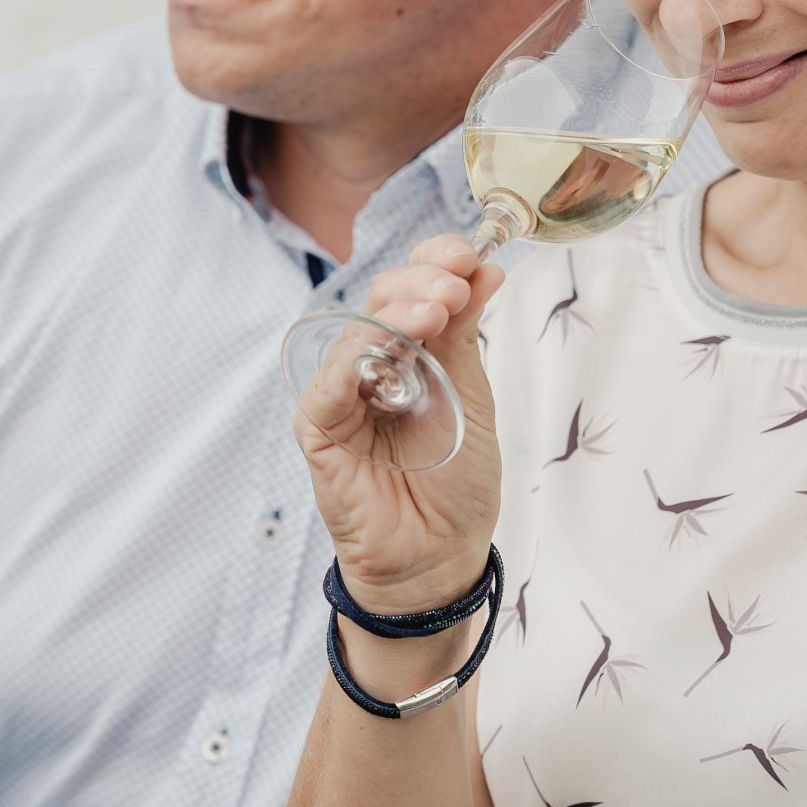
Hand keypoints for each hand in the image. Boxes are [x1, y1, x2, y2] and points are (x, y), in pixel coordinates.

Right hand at [295, 238, 505, 613]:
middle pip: (382, 301)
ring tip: (436, 308)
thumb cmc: (455, 481)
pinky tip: (384, 351)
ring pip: (356, 334)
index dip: (434, 262)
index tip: (469, 252)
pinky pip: (329, 386)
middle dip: (421, 282)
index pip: (411, 289)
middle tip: (456, 281)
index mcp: (408, 350)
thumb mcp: (471, 394)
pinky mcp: (319, 430)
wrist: (441, 555)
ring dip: (396, 313)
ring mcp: (341, 394)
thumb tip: (487, 269)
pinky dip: (354, 363)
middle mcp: (369, 364)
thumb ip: (465, 333)